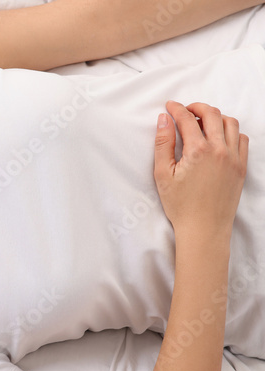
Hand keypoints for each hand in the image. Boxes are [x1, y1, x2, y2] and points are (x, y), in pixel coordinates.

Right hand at [153, 101, 247, 242]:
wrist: (204, 228)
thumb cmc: (181, 205)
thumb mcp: (162, 175)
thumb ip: (163, 144)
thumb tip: (163, 120)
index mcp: (198, 150)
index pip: (187, 119)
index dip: (177, 109)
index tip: (170, 106)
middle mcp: (220, 149)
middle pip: (212, 114)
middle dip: (197, 107)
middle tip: (186, 110)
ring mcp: (234, 157)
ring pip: (230, 123)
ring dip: (216, 117)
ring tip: (202, 122)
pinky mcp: (241, 166)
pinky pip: (242, 138)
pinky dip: (231, 132)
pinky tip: (219, 138)